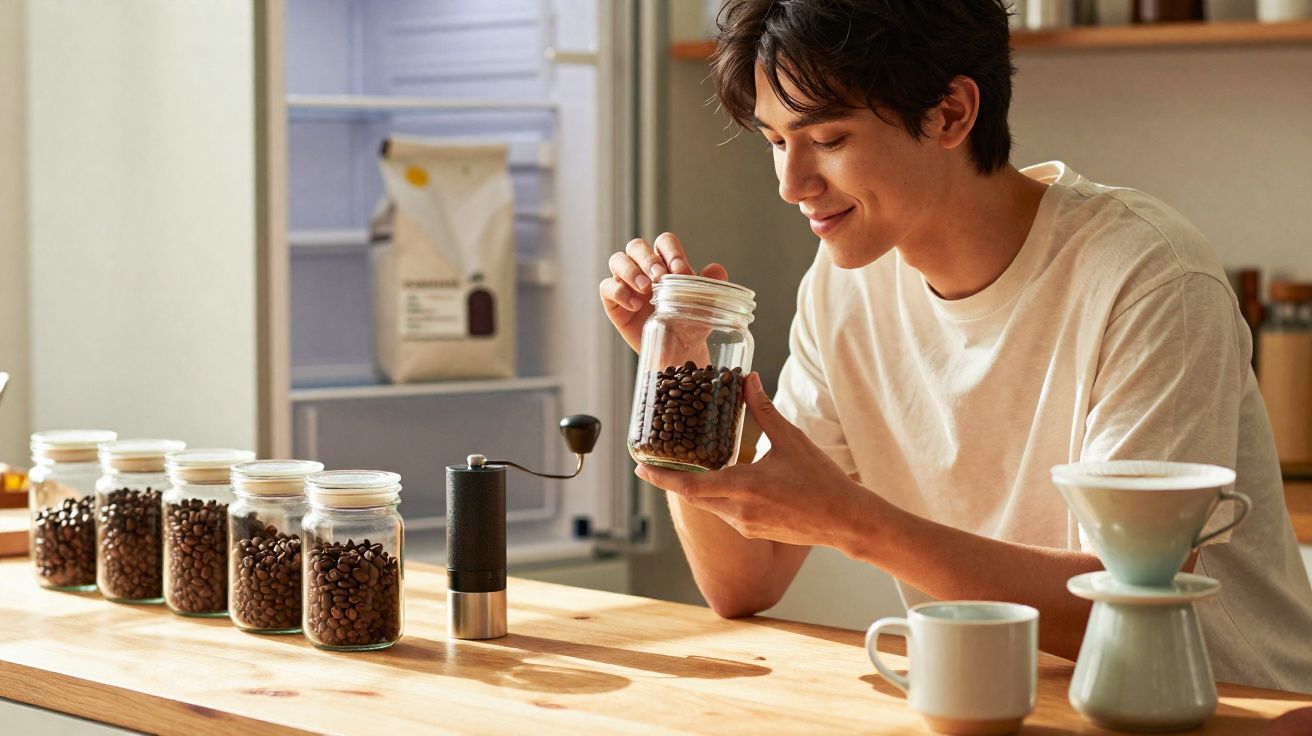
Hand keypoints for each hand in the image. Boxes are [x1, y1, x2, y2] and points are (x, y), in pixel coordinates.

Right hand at [599, 232, 728, 352]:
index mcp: (666, 262)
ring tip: (646, 289)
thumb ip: (710, 285)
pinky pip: (606, 287)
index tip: (680, 270)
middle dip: (648, 258)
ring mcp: (626, 283)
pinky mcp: (612, 301)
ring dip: (631, 271)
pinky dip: (619, 292)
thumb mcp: (704, 306)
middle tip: (660, 277)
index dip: (670, 251)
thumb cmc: (690, 325)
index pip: (664, 242)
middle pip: (637, 246)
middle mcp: (643, 268)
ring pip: (617, 260)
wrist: (677, 353)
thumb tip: (717, 269)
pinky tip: (635, 306)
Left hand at [635, 372, 872, 547]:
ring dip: (696, 487)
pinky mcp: (754, 531)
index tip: (639, 468)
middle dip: (672, 480)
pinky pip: (725, 513)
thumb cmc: (822, 481)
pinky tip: (722, 481)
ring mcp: (745, 525)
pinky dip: (716, 496)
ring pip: (708, 505)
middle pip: (693, 496)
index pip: (688, 486)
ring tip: (687, 466)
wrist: (846, 520)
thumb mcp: (791, 439)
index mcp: (743, 487)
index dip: (661, 478)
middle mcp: (738, 511)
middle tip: (654, 463)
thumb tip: (748, 379)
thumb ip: (763, 410)